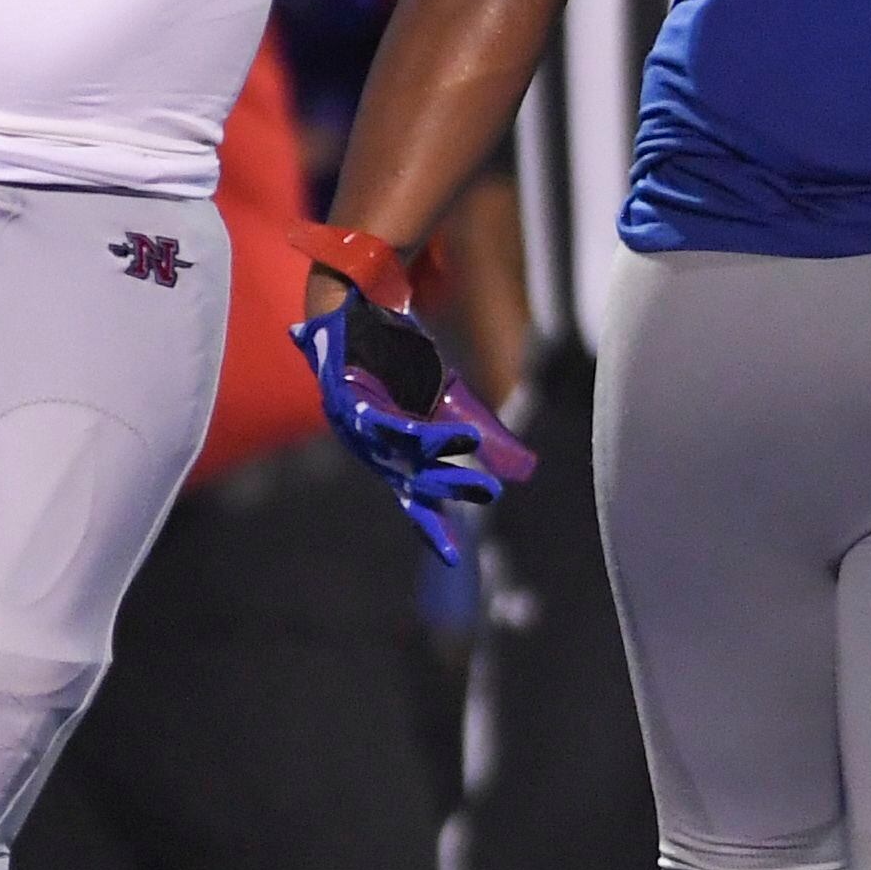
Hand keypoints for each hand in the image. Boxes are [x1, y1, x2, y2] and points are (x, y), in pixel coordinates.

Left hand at [291, 296, 534, 566]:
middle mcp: (371, 444)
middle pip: (409, 477)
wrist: (354, 312)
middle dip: (447, 489)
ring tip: (473, 449)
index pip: (413, 498)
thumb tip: (526, 470)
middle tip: (491, 494)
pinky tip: (446, 432)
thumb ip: (481, 433)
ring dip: (435, 451)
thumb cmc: (397, 363)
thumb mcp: (447, 401)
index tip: (454, 557)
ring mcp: (354, 421)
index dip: (431, 526)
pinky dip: (412, 428)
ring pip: (398, 446)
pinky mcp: (345, 394)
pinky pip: (380, 417)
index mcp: (393, 451)